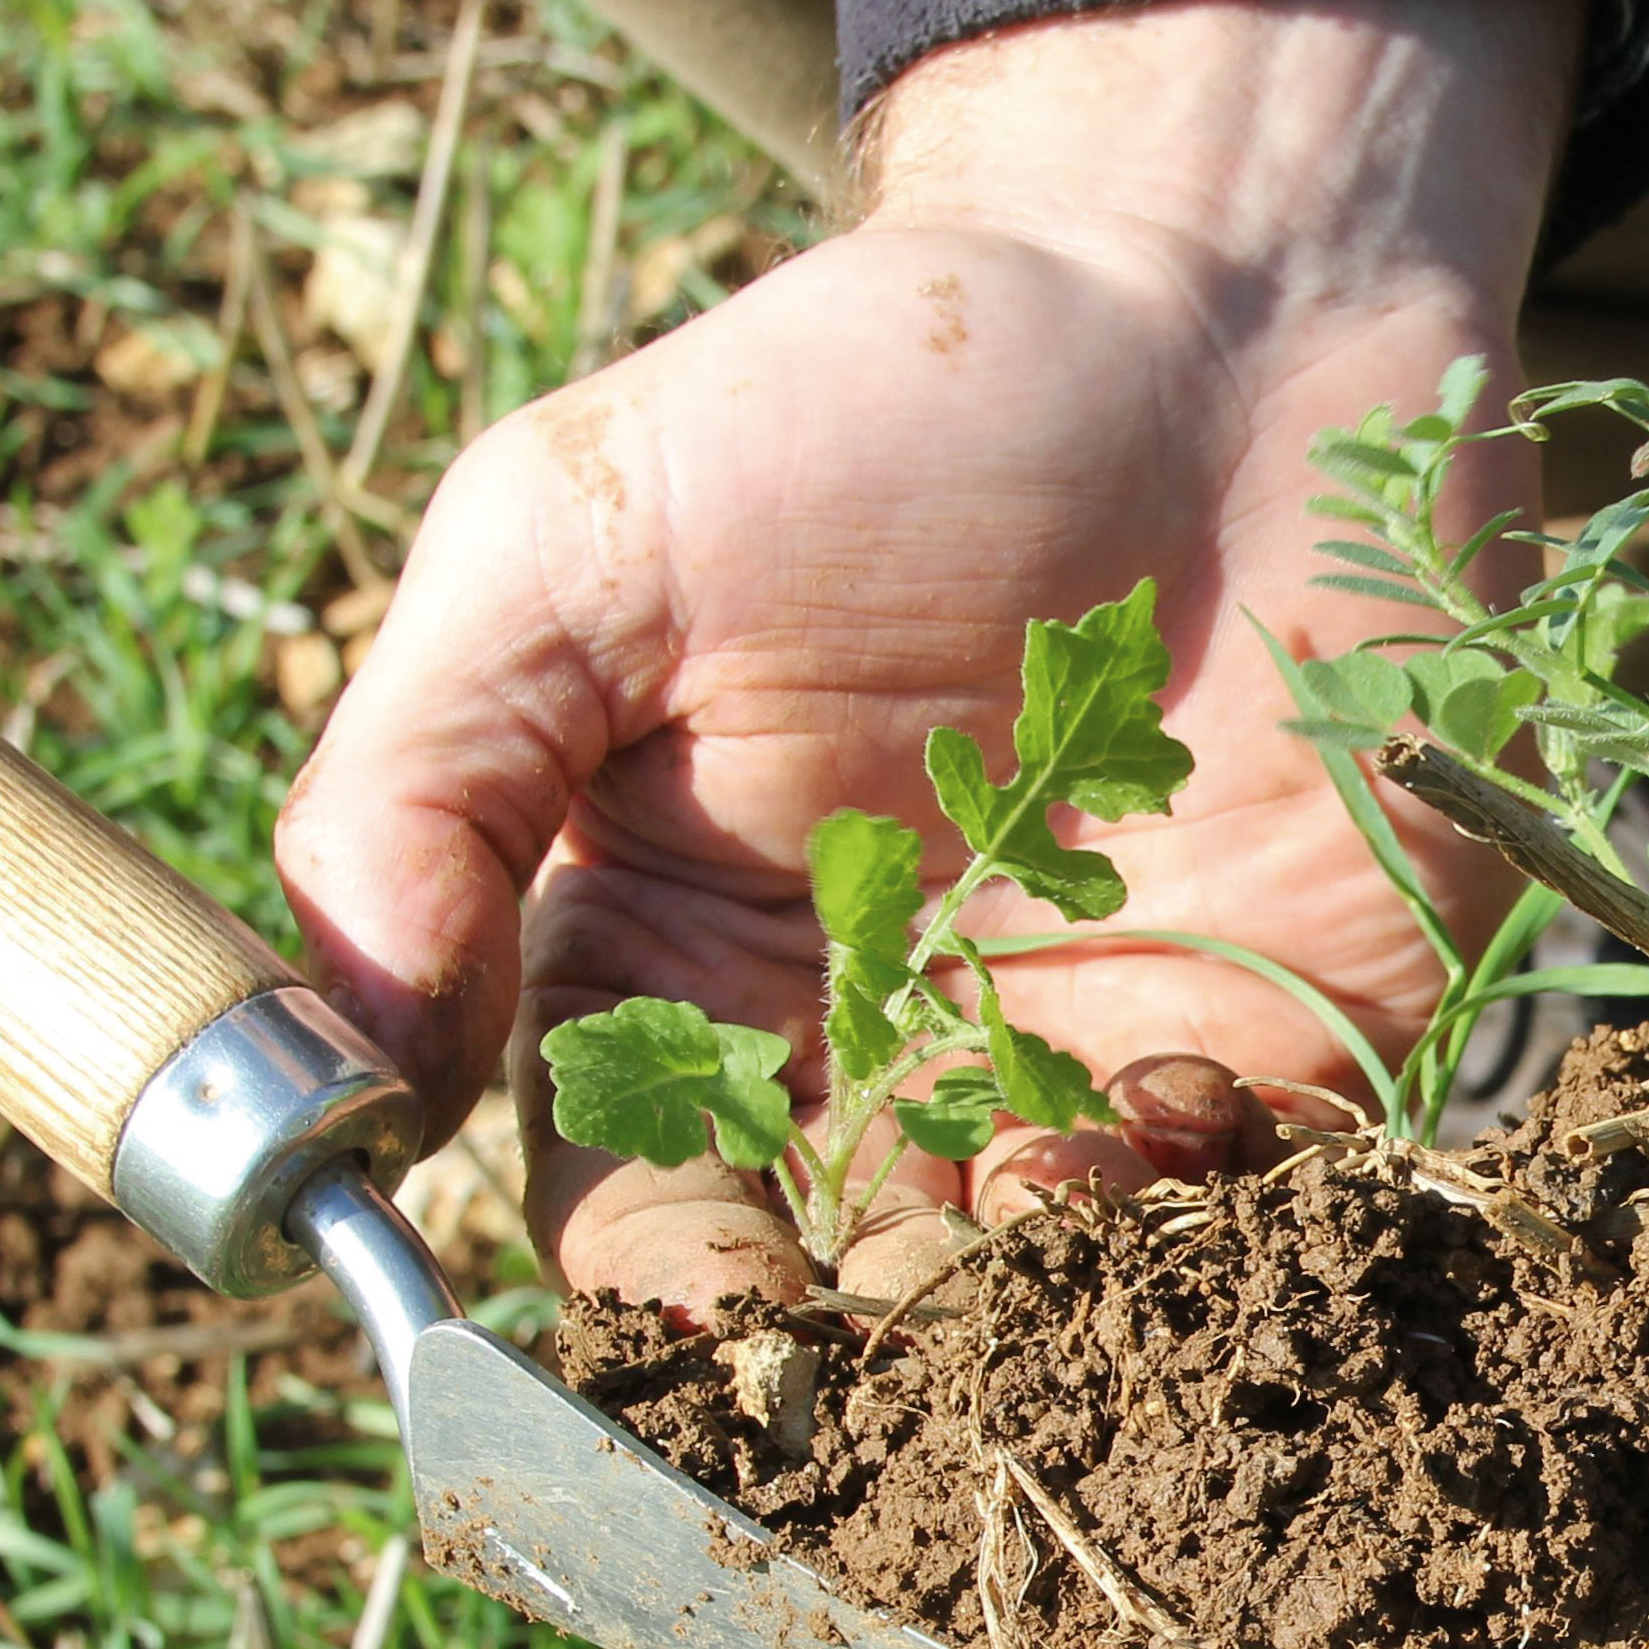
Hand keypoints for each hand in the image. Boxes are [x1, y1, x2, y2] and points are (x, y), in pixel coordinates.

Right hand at [275, 0, 1578, 1314]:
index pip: (637, 1221)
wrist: (1216, 287)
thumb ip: (428, 785)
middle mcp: (884, 1064)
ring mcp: (1092, 1065)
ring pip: (1053, 1304)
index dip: (654, 1309)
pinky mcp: (1299, 1039)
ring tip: (1023, 1247)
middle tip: (891, 1337)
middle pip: (847, 1305)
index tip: (694, 1329)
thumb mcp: (571, 541)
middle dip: (865, 1361)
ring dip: (1041, 1324)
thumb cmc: (870, 394)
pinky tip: (1172, 1140)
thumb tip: (349, 1069)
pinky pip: (1254, 1209)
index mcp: (684, 982)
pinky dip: (1222, 1230)